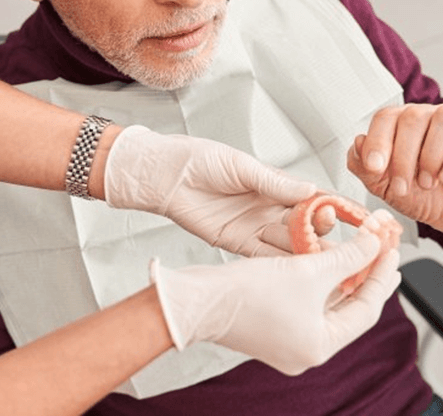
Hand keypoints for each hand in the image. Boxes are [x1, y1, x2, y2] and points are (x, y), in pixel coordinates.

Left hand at [104, 126, 334, 255]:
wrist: (164, 175)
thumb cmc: (199, 159)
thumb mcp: (240, 167)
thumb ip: (274, 183)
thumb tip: (311, 189)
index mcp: (272, 184)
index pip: (310, 196)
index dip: (332, 206)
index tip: (356, 215)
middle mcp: (266, 207)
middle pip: (303, 224)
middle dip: (324, 232)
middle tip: (346, 240)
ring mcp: (253, 226)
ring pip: (288, 243)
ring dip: (308, 252)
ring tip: (330, 260)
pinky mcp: (235, 242)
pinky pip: (264, 256)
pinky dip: (282, 264)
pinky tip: (300, 272)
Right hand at [150, 230, 400, 375]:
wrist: (196, 299)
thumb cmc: (246, 292)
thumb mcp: (306, 270)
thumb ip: (348, 256)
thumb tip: (375, 242)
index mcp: (320, 345)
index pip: (366, 308)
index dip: (381, 275)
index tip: (391, 249)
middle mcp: (306, 347)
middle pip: (348, 306)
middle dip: (364, 274)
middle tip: (382, 249)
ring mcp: (287, 337)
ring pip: (326, 301)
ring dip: (342, 273)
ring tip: (359, 248)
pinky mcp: (271, 323)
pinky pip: (306, 300)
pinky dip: (319, 278)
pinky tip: (326, 258)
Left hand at [347, 104, 442, 230]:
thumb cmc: (419, 196)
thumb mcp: (384, 186)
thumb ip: (363, 166)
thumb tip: (357, 142)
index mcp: (396, 125)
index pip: (384, 118)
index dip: (377, 141)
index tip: (374, 168)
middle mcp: (422, 117)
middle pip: (409, 119)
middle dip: (402, 158)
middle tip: (401, 187)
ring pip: (437, 120)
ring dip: (428, 158)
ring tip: (426, 184)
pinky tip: (442, 179)